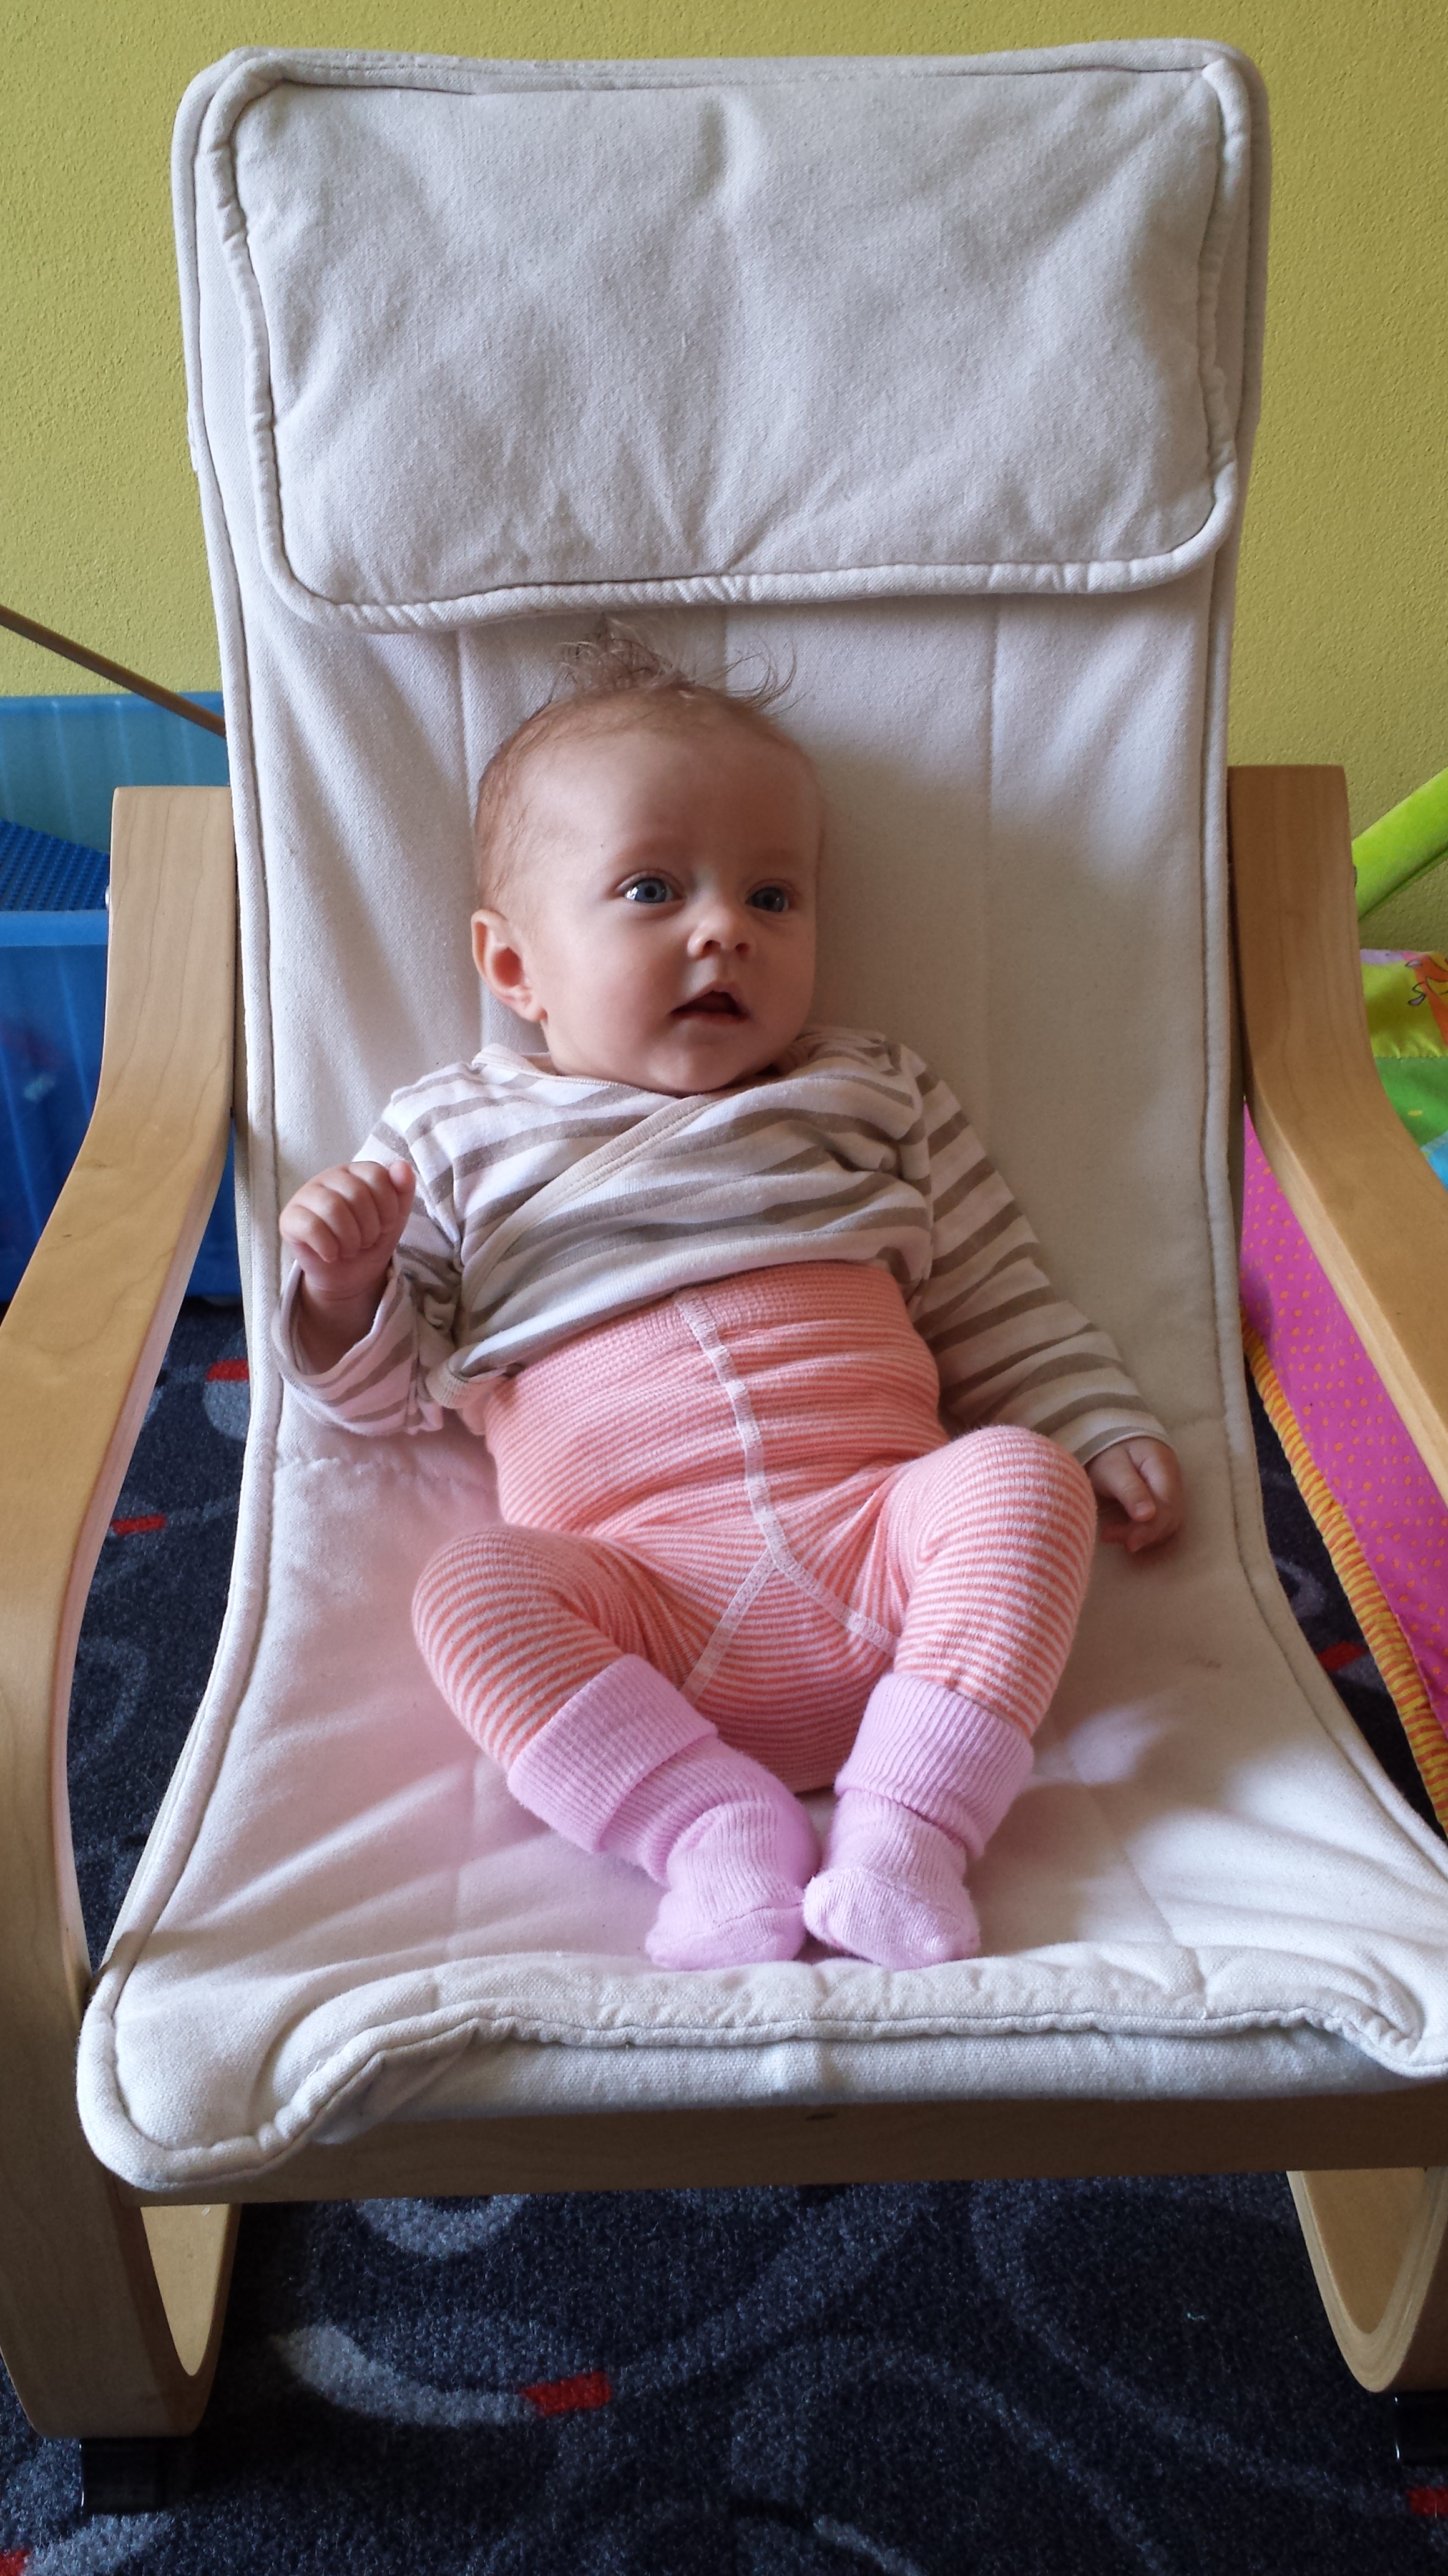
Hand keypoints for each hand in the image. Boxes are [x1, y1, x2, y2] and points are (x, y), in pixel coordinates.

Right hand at [279, 1158, 415, 1368]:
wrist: (349, 1274)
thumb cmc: (371, 1239)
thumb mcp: (395, 1216)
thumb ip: (403, 1189)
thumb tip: (401, 1166)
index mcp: (355, 1172)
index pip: (377, 1175)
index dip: (388, 1207)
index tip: (385, 1225)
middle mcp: (329, 1177)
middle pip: (356, 1193)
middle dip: (369, 1227)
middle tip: (365, 1241)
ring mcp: (306, 1195)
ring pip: (333, 1208)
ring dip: (350, 1239)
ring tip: (350, 1249)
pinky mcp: (289, 1218)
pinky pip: (311, 1227)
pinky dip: (329, 1247)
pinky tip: (332, 1255)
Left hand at [1087, 1437, 1183, 1556]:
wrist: (1112, 1438)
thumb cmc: (1109, 1451)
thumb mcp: (1113, 1468)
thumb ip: (1130, 1490)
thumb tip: (1147, 1515)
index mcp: (1163, 1466)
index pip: (1166, 1504)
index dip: (1150, 1528)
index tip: (1129, 1543)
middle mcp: (1174, 1480)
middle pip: (1169, 1516)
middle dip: (1143, 1534)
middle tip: (1110, 1536)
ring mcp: (1172, 1490)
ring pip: (1168, 1522)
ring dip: (1144, 1535)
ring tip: (1113, 1535)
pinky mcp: (1164, 1499)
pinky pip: (1162, 1521)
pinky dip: (1146, 1531)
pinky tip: (1125, 1532)